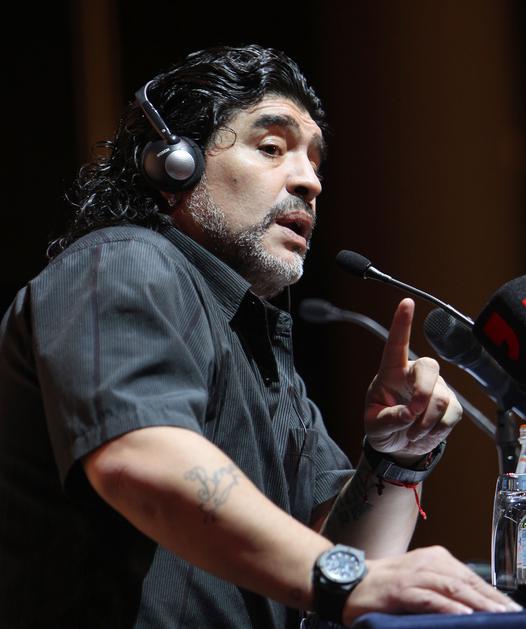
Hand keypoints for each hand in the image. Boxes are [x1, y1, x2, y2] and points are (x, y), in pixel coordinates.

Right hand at [342, 546, 521, 622]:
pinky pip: (430, 599)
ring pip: (453, 589)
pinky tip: (465, 616)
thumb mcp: (419, 579)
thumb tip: (473, 606)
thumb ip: (443, 587)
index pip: (470, 576)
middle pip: (466, 582)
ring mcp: (413, 576)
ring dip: (478, 604)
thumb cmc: (386, 584)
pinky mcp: (401, 591)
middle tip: (513, 614)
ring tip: (499, 616)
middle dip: (492, 600)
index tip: (512, 608)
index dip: (492, 593)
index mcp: (434, 557)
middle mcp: (426, 563)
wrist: (350, 582)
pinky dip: (449, 608)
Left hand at [364, 298, 461, 456]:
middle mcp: (415, 374)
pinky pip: (450, 415)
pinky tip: (425, 432)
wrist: (399, 446)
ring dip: (424, 423)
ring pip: (440, 398)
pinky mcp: (451, 404)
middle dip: (423, 393)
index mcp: (391, 372)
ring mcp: (436, 387)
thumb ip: (389, 418)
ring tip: (411, 432)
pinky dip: (436, 430)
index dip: (402, 323)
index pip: (396, 344)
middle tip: (412, 414)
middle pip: (429, 368)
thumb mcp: (374, 425)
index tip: (406, 303)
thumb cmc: (382, 426)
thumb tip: (410, 413)